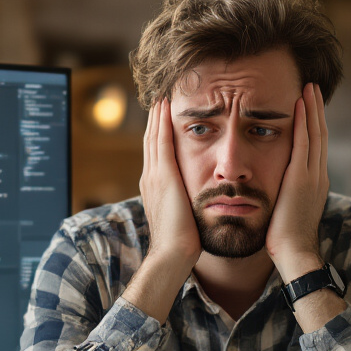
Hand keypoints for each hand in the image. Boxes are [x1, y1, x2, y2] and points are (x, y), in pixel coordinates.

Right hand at [138, 98, 200, 269]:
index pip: (157, 155)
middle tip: (160, 99)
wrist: (173, 254)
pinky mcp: (163, 176)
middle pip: (152, 141)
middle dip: (156, 121)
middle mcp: (151, 178)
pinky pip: (161, 141)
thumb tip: (200, 202)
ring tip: (162, 97)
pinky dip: (162, 122)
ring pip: (154, 137)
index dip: (159, 135)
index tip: (165, 119)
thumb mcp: (185, 218)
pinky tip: (166, 107)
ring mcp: (154, 176)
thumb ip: (188, 205)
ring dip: (158, 116)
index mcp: (156, 188)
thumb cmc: (184, 243)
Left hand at [266, 83, 328, 280]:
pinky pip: (303, 143)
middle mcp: (318, 176)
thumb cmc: (286, 239)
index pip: (316, 147)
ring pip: (315, 134)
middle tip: (313, 88)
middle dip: (317, 111)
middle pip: (320, 135)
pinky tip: (300, 104)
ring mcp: (312, 176)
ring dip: (312, 109)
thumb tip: (277, 189)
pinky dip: (303, 122)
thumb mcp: (289, 211)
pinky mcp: (301, 178)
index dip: (314, 125)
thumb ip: (287, 195)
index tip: (310, 107)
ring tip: (309, 88)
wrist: (295, 253)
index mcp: (316, 183)